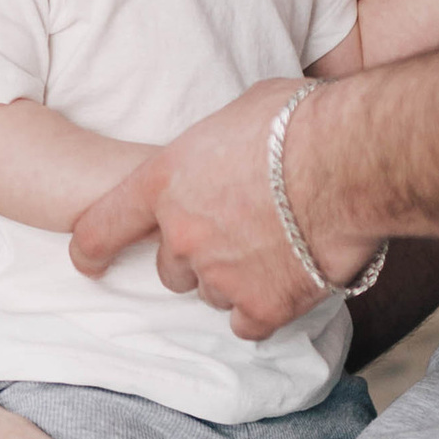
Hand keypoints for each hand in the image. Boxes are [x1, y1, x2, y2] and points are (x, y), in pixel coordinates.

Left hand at [70, 77, 374, 339]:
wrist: (351, 160)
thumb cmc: (300, 121)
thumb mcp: (237, 113)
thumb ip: (215, 145)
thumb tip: (231, 146)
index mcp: (164, 182)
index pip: (102, 227)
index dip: (91, 249)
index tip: (87, 261)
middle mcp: (182, 235)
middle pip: (170, 268)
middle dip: (196, 256)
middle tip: (237, 233)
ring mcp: (220, 275)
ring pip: (211, 295)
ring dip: (234, 281)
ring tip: (274, 251)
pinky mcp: (263, 306)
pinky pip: (248, 325)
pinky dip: (264, 310)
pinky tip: (287, 286)